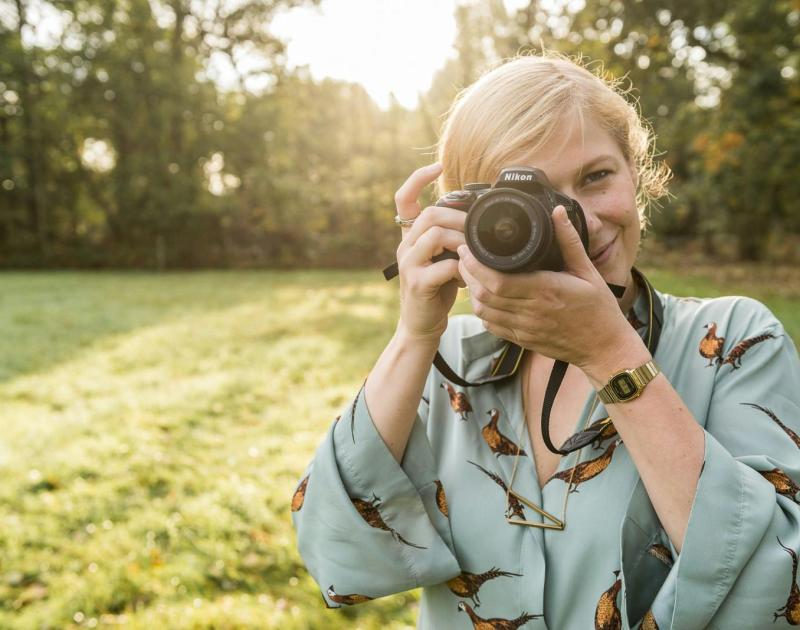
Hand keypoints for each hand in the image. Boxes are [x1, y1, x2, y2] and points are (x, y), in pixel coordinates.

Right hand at [394, 163, 466, 345]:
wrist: (421, 325)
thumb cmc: (437, 290)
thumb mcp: (441, 258)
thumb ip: (450, 238)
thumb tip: (475, 216)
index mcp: (409, 237)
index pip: (403, 198)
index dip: (418, 178)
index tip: (438, 166)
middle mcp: (404, 247)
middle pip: (430, 214)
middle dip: (459, 218)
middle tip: (476, 232)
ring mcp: (408, 264)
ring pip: (436, 234)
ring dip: (463, 241)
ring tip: (474, 254)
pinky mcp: (418, 283)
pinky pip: (445, 265)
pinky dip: (463, 268)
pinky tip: (468, 277)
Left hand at [457, 205, 646, 375]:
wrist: (604, 348)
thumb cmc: (599, 308)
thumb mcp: (588, 271)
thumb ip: (569, 241)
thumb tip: (557, 211)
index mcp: (546, 291)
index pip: (499, 281)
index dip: (476, 265)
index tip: (468, 248)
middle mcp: (531, 312)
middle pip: (485, 295)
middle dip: (468, 274)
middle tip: (463, 256)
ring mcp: (525, 329)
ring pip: (484, 312)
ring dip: (472, 292)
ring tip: (469, 274)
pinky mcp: (522, 340)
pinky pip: (492, 326)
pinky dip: (482, 311)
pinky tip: (483, 297)